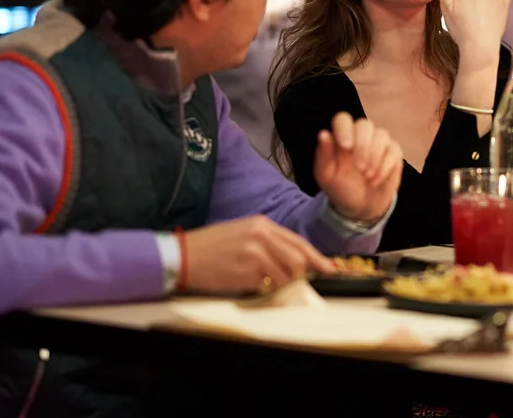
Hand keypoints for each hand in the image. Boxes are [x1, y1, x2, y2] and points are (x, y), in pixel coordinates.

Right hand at [183, 215, 335, 294]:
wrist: (184, 256)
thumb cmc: (211, 246)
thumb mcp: (243, 233)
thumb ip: (269, 242)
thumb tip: (295, 260)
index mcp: (262, 224)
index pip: (299, 242)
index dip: (316, 258)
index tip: (329, 268)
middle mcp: (262, 236)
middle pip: (298, 260)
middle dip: (300, 275)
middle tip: (292, 282)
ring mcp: (256, 254)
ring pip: (285, 276)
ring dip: (279, 284)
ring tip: (260, 281)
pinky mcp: (248, 271)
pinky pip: (267, 286)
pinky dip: (263, 289)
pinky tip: (248, 283)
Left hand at [314, 112, 401, 223]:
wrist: (360, 206)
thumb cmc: (340, 187)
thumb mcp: (326, 176)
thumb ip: (324, 155)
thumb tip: (323, 133)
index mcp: (341, 136)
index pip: (343, 119)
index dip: (345, 129)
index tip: (346, 146)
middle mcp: (361, 135)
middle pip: (365, 124)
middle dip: (363, 146)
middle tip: (359, 168)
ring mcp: (379, 142)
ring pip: (382, 135)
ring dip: (375, 157)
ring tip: (367, 177)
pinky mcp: (394, 152)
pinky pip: (394, 150)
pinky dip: (385, 167)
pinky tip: (376, 180)